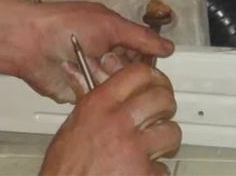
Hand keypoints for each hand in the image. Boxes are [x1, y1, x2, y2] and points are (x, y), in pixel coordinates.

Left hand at [20, 1, 173, 102]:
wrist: (30, 43)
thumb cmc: (65, 24)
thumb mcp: (109, 24)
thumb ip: (140, 37)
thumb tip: (168, 46)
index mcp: (114, 36)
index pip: (142, 54)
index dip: (145, 61)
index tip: (150, 67)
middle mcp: (105, 57)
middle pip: (131, 75)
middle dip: (123, 71)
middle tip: (109, 60)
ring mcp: (93, 75)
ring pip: (116, 89)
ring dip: (106, 79)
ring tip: (91, 66)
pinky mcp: (80, 92)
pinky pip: (98, 99)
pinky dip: (93, 92)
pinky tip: (84, 79)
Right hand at [41, 62, 180, 175]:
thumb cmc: (64, 168)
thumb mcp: (69, 127)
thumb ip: (84, 98)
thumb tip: (75, 70)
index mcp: (98, 105)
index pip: (137, 73)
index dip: (152, 77)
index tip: (155, 84)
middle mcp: (118, 122)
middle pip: (162, 98)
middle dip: (165, 106)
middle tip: (160, 115)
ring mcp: (133, 148)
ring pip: (171, 131)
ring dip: (166, 140)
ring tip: (155, 146)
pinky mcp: (144, 173)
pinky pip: (164, 167)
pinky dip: (156, 171)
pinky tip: (142, 170)